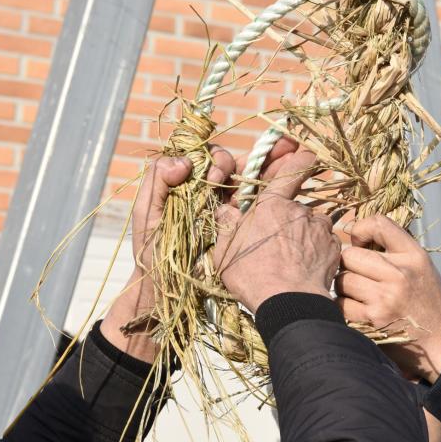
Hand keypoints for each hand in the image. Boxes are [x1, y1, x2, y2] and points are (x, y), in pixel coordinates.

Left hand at [100, 138, 298, 360]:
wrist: (170, 289)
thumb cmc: (154, 254)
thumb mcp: (148, 215)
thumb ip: (157, 182)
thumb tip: (184, 162)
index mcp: (187, 185)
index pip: (207, 158)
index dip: (216, 160)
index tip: (214, 179)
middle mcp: (210, 193)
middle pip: (235, 166)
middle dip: (253, 155)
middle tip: (252, 164)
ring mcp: (228, 209)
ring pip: (251, 180)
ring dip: (271, 164)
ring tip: (291, 152)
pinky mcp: (242, 225)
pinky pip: (259, 203)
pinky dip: (275, 188)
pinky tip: (292, 175)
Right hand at [213, 151, 339, 312]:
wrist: (288, 303)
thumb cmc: (252, 275)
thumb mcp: (226, 249)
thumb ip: (226, 225)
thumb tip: (224, 210)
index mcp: (272, 205)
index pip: (291, 172)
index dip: (301, 160)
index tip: (308, 154)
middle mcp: (300, 211)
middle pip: (297, 206)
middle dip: (289, 219)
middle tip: (276, 241)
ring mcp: (320, 229)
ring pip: (313, 224)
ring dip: (304, 234)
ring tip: (291, 258)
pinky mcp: (334, 248)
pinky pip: (325, 242)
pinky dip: (317, 249)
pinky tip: (305, 266)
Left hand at [336, 214, 440, 382]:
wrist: (440, 337)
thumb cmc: (425, 296)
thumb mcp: (419, 263)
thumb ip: (393, 246)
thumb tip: (351, 233)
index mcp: (413, 255)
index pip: (378, 224)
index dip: (360, 230)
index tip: (360, 242)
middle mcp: (399, 274)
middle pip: (350, 255)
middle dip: (349, 263)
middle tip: (359, 272)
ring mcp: (385, 298)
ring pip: (342, 280)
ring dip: (345, 285)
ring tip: (359, 291)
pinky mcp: (373, 319)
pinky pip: (341, 304)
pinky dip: (344, 305)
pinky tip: (358, 307)